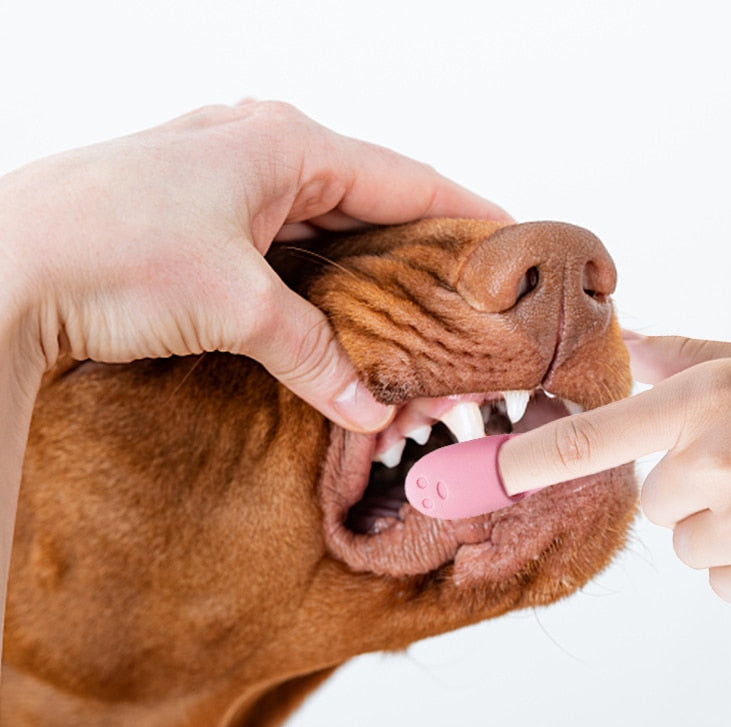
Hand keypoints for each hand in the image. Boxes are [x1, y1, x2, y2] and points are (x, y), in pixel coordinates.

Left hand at [0, 100, 509, 430]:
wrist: (3, 262)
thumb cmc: (109, 250)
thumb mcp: (238, 308)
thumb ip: (316, 356)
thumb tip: (370, 411)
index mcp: (285, 143)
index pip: (406, 179)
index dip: (466, 213)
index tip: (513, 242)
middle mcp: (261, 148)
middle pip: (370, 201)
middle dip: (420, 252)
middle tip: (467, 297)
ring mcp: (227, 179)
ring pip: (326, 225)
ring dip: (367, 271)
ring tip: (414, 313)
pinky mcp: (201, 216)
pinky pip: (285, 244)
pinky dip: (317, 278)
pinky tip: (339, 311)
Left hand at [499, 334, 730, 603]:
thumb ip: (690, 355)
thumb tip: (630, 341)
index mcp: (708, 402)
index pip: (592, 437)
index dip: (525, 459)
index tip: (473, 475)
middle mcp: (717, 462)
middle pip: (650, 498)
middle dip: (683, 487)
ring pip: (685, 540)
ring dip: (716, 525)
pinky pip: (719, 577)